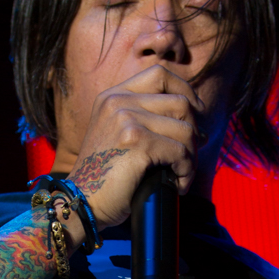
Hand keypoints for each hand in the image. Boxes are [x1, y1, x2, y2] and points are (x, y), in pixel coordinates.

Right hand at [64, 62, 204, 229]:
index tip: (195, 116)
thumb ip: (144, 116)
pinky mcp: (137, 142)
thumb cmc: (106, 176)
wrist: (82, 203)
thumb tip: (195, 114)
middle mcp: (119, 102)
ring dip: (192, 157)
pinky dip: (186, 172)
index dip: (186, 92)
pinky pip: (181, 152)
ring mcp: (126, 119)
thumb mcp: (118, 134)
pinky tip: (178, 185)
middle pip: (181, 103)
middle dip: (195, 132)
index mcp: (113, 96)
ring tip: (182, 174)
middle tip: (190, 156)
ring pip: (186, 130)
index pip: (161, 75)